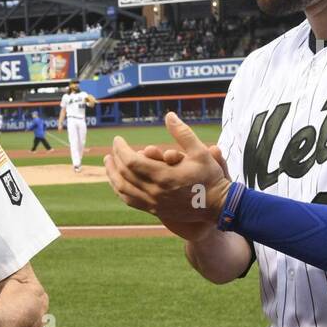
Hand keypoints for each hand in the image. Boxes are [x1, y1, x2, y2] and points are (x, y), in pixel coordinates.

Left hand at [104, 112, 231, 228]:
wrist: (218, 206)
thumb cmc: (210, 178)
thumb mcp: (200, 152)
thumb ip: (183, 133)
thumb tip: (169, 115)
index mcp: (163, 176)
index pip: (131, 161)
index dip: (120, 149)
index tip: (117, 139)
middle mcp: (155, 192)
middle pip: (123, 175)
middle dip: (114, 160)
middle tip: (111, 150)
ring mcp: (153, 203)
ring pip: (123, 190)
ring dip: (112, 176)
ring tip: (109, 164)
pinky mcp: (155, 210)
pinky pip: (130, 201)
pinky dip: (120, 190)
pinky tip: (118, 182)